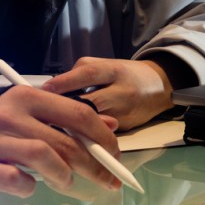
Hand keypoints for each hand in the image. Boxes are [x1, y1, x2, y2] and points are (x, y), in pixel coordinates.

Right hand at [0, 86, 120, 196]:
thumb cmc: (0, 126)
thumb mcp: (34, 112)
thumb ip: (70, 116)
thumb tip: (110, 126)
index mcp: (28, 96)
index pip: (78, 114)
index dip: (103, 137)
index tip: (116, 155)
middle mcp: (11, 115)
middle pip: (66, 142)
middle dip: (94, 165)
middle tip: (107, 181)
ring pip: (44, 159)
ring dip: (63, 176)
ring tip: (66, 182)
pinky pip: (16, 181)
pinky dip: (29, 186)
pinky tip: (30, 185)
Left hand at [41, 57, 173, 129]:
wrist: (161, 87)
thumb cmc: (127, 74)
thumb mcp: (108, 66)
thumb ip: (83, 73)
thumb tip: (55, 87)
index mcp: (114, 70)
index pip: (88, 74)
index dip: (66, 81)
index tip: (46, 89)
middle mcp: (121, 91)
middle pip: (90, 104)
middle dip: (66, 112)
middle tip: (44, 117)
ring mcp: (124, 111)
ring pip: (95, 123)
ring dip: (75, 129)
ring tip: (53, 131)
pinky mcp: (127, 128)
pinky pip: (102, 133)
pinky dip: (87, 136)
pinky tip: (71, 139)